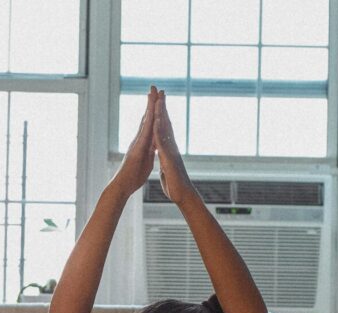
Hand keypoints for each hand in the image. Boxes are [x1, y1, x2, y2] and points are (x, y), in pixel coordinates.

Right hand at [111, 86, 159, 198]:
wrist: (122, 186)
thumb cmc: (133, 177)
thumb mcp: (145, 161)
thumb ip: (149, 151)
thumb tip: (152, 147)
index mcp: (142, 143)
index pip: (149, 124)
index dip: (153, 111)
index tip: (157, 100)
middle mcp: (138, 140)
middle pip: (146, 118)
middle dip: (151, 103)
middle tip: (154, 88)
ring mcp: (137, 142)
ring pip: (145, 121)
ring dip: (149, 107)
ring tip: (153, 92)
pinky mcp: (137, 148)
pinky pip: (145, 132)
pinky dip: (149, 121)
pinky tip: (152, 112)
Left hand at [152, 91, 194, 206]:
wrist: (182, 195)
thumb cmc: (176, 186)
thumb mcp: (168, 170)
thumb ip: (166, 162)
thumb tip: (166, 159)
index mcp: (169, 149)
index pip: (164, 129)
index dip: (161, 115)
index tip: (157, 102)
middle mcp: (171, 147)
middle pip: (166, 124)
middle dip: (162, 108)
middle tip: (160, 91)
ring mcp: (171, 151)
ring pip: (165, 130)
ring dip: (161, 115)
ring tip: (157, 100)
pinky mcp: (169, 158)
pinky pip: (163, 143)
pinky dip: (159, 132)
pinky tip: (155, 122)